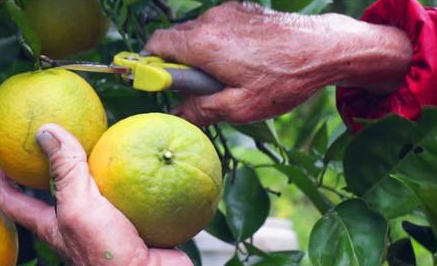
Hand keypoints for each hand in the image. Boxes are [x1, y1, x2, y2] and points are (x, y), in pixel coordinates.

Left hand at [0, 124, 191, 265]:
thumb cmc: (108, 255)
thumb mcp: (79, 210)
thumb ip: (65, 173)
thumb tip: (46, 130)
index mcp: (52, 224)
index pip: (11, 200)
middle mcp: (75, 221)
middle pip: (55, 187)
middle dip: (50, 161)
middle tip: (53, 130)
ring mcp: (104, 220)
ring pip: (95, 185)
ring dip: (96, 163)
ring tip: (99, 134)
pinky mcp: (132, 219)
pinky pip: (129, 189)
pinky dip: (131, 172)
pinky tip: (138, 155)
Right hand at [145, 2, 411, 125]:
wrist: (325, 48)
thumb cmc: (285, 79)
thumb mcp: (241, 107)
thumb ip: (201, 110)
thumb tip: (176, 116)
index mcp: (203, 44)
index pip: (156, 45)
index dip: (152, 64)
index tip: (160, 82)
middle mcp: (210, 21)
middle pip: (174, 39)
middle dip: (179, 63)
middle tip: (201, 87)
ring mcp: (227, 12)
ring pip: (196, 33)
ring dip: (199, 54)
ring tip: (227, 76)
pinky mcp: (242, 9)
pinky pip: (216, 26)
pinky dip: (217, 43)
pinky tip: (241, 61)